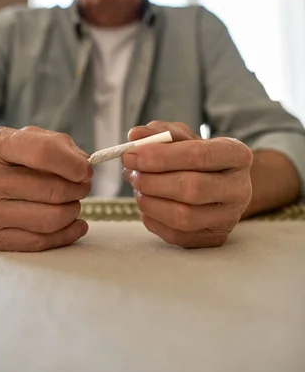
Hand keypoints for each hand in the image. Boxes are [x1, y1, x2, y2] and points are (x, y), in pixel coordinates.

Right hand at [0, 126, 91, 251]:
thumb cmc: (5, 160)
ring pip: (50, 219)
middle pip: (52, 190)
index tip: (86, 170)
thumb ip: (58, 145)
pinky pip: (40, 241)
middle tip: (82, 187)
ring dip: (73, 211)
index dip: (73, 164)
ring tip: (72, 203)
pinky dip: (67, 234)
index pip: (43, 153)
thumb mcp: (25, 138)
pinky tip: (74, 224)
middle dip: (78, 189)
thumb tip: (84, 165)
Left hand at [122, 121, 252, 247]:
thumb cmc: (198, 158)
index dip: (161, 156)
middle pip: (192, 188)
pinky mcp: (215, 238)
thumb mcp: (183, 137)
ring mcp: (230, 217)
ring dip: (150, 203)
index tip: (131, 155)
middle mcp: (239, 188)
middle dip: (152, 181)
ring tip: (138, 189)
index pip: (199, 155)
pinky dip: (154, 221)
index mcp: (236, 155)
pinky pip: (178, 236)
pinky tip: (148, 206)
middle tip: (130, 173)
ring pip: (184, 217)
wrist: (219, 183)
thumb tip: (135, 136)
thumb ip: (159, 133)